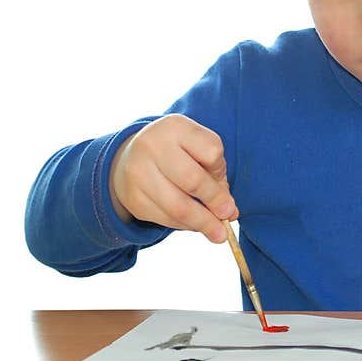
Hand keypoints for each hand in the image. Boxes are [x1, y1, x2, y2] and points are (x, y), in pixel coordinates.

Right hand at [109, 114, 236, 243]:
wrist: (130, 157)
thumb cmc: (176, 153)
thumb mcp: (195, 149)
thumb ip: (216, 175)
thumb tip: (231, 213)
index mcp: (175, 127)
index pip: (212, 151)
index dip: (221, 170)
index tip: (222, 181)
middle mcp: (152, 146)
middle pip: (193, 181)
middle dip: (216, 202)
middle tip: (228, 215)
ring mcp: (138, 172)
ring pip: (179, 206)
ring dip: (203, 223)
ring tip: (219, 233)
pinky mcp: (133, 198)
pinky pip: (165, 219)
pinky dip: (185, 226)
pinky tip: (195, 225)